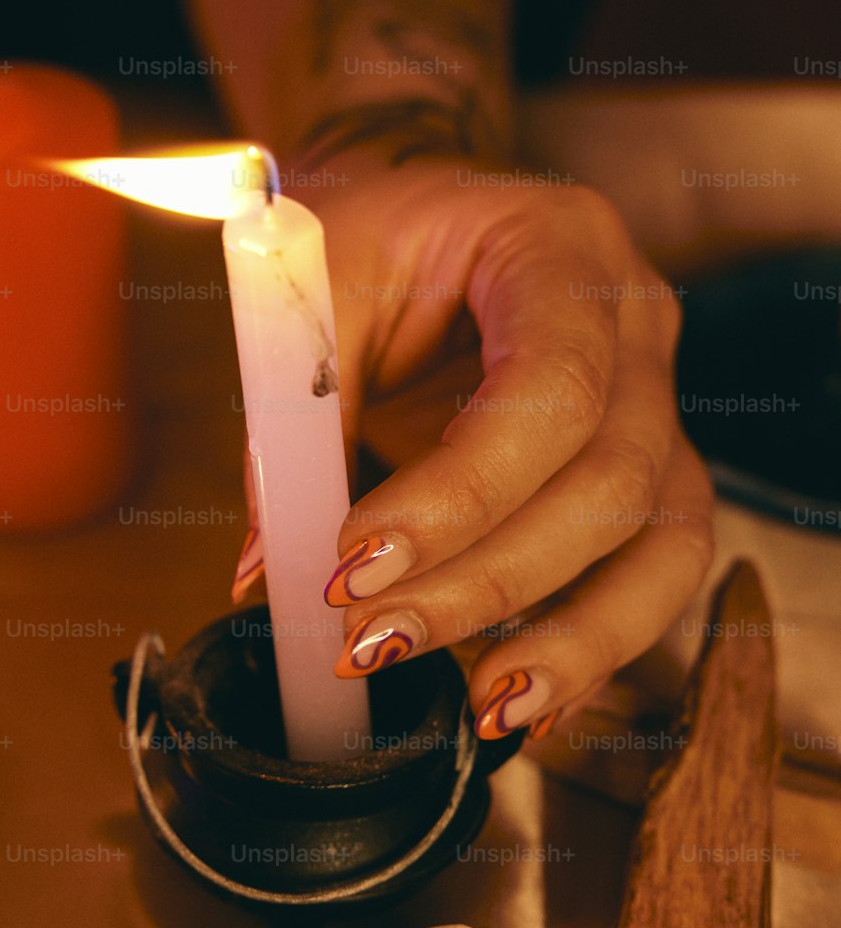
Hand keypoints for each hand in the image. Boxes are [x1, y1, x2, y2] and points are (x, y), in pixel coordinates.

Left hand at [308, 155, 714, 740]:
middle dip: (485, 582)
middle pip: (608, 479)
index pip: (549, 387)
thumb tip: (266, 572)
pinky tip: (528, 700)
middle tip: (371, 640)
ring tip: (483, 710)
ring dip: (571, 640)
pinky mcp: (652, 468)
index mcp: (560, 245)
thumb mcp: (314, 289)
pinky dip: (599, 645)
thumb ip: (292, 419)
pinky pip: (658, 570)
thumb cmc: (370, 237)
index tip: (352, 565)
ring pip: (661, 541)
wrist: (427, 216)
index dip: (458, 495)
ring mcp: (660, 399)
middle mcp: (636, 323)